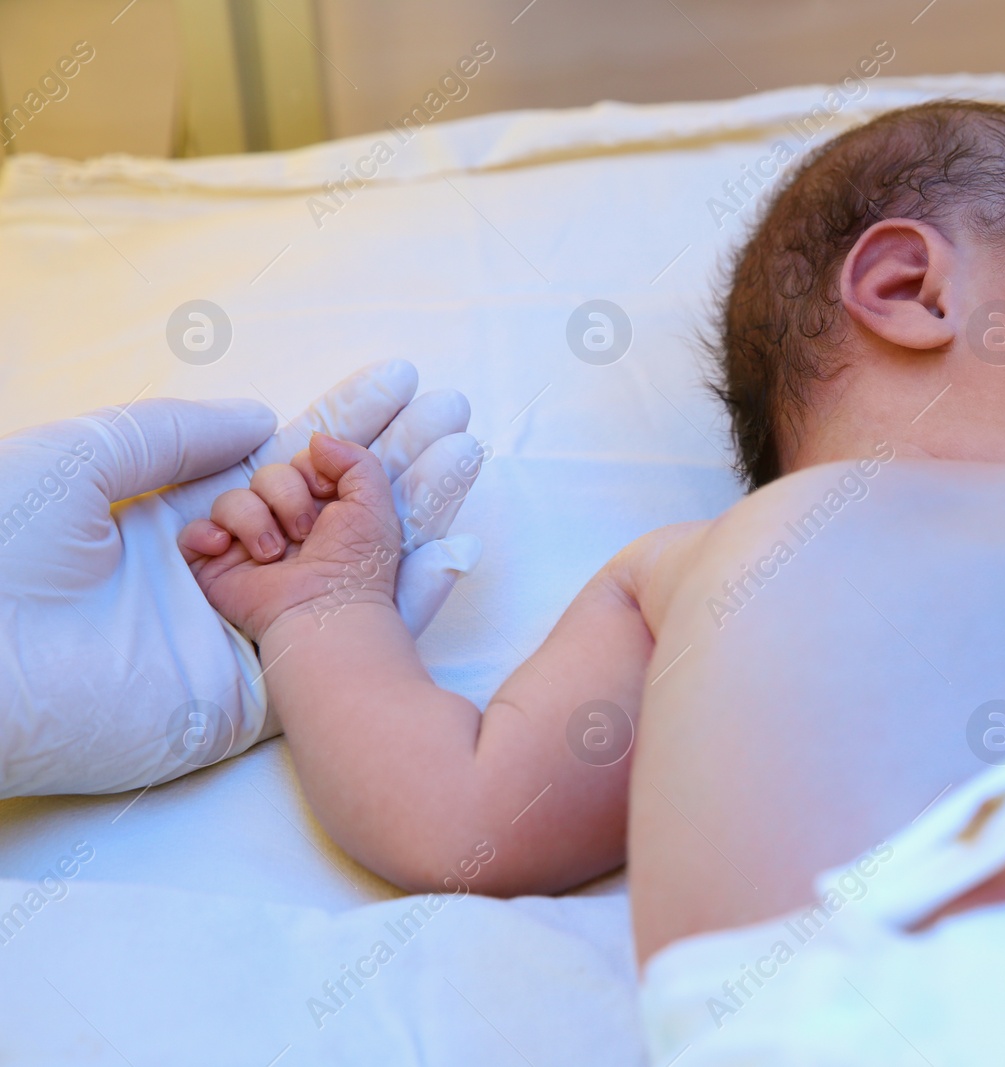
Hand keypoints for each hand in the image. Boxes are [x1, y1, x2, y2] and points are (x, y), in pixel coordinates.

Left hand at [0, 360, 482, 797]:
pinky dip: (406, 605)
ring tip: (466, 458)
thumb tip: (264, 421)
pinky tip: (451, 554)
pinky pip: (345, 650)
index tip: (398, 385)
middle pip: (334, 508)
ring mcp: (242, 635)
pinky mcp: (254, 699)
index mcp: (176, 515)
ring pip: (354, 573)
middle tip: (454, 414)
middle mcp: (220, 573)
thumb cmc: (0, 552)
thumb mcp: (82, 460)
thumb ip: (176, 434)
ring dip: (418, 516)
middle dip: (398, 458)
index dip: (344, 420)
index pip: (283, 459)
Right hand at [182, 435, 403, 642]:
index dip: (310, 472)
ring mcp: (247, 545)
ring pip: (231, 499)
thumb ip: (356, 461)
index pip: (299, 464)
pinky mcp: (217, 567)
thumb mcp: (374, 505)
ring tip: (274, 555)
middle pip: (266, 476)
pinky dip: (205, 535)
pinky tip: (227, 549)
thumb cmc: (357, 568)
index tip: (326, 494)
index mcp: (319, 510)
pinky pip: (193, 533)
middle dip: (286, 498)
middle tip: (304, 534)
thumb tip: (318, 438)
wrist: (325, 614)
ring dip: (254, 522)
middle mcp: (282, 524)